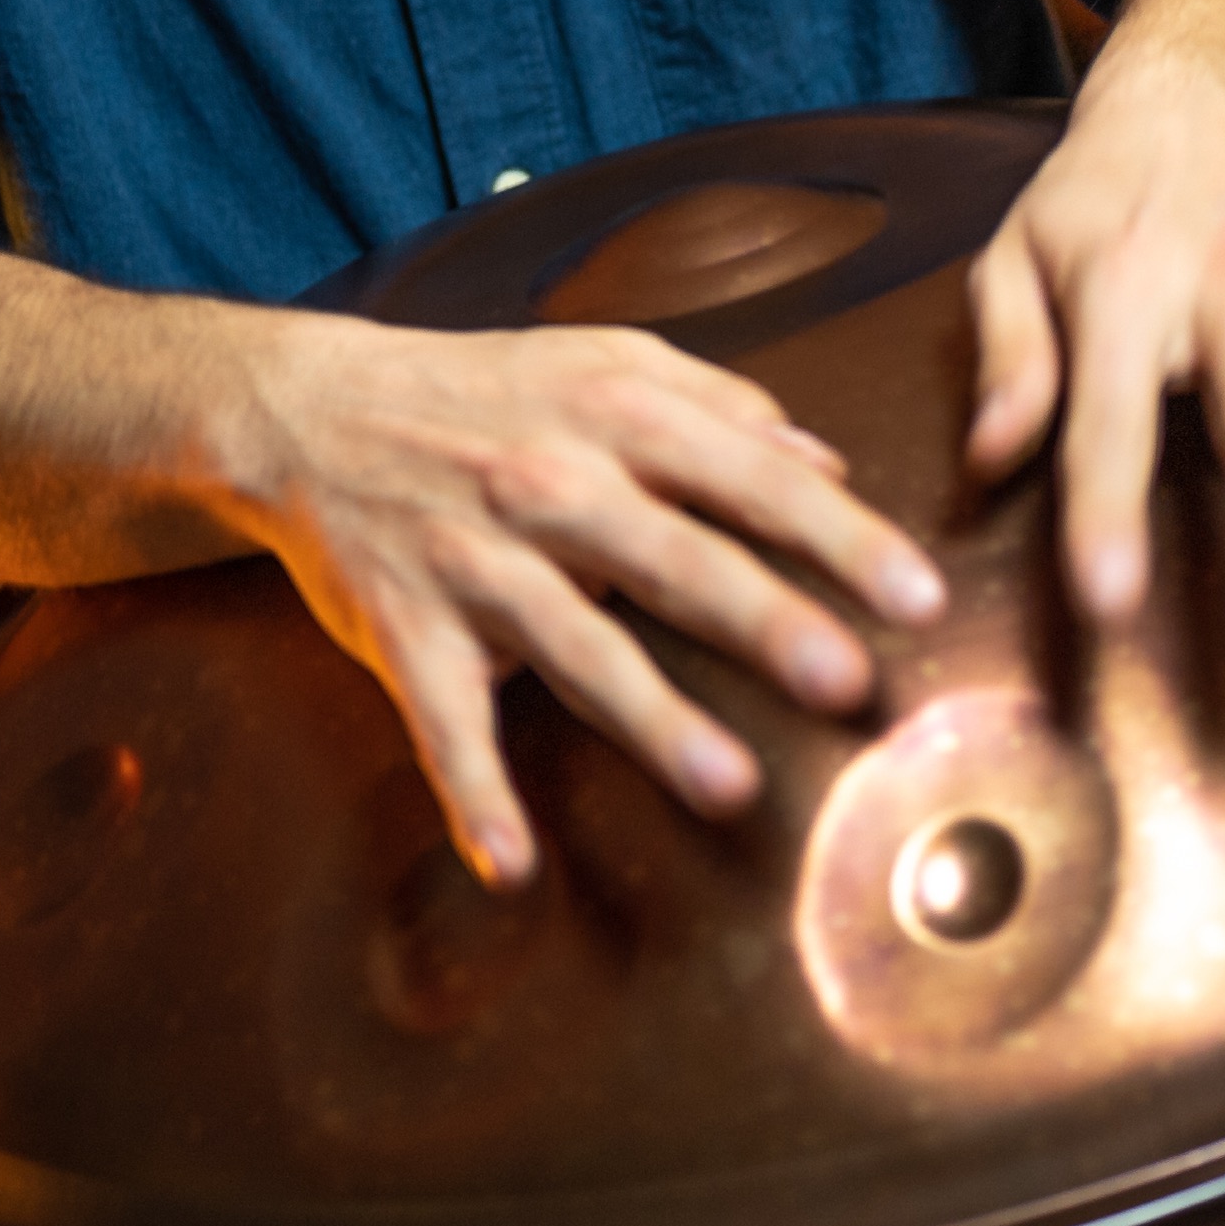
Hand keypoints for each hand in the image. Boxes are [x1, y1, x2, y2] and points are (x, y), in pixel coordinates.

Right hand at [211, 307, 946, 888]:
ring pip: (577, 648)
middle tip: (850, 680)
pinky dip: (471, 792)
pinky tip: (510, 862)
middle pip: (677, 560)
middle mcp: (550, 489)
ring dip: (651, 720)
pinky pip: (443, 722)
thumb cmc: (480, 392)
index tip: (917, 593)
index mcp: (613, 419)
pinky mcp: (407, 632)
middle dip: (766, 620)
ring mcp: (475, 563)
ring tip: (730, 786)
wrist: (307, 410)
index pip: (748, 477)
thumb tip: (830, 461)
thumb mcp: (602, 363)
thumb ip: (720, 405)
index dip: (837, 536)